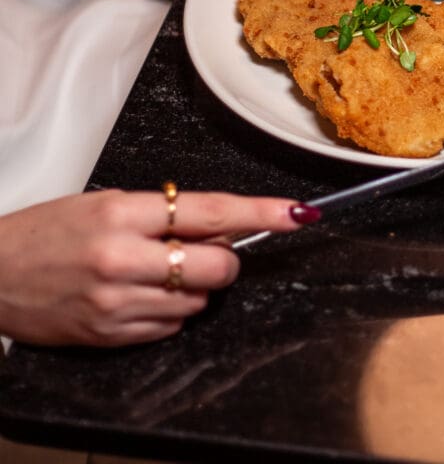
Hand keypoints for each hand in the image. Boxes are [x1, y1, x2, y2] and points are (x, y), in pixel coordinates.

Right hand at [0, 189, 304, 346]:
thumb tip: (220, 232)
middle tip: (201, 251)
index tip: (296, 214)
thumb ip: (163, 216)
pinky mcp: (110, 337)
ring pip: (197, 302)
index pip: (212, 212)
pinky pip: (170, 327)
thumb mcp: (106, 203)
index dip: (261, 214)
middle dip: (224, 261)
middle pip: (217, 267)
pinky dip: (169, 311)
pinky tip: (138, 294)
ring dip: (193, 288)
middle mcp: (123, 259)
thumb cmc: (49, 231)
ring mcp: (117, 303)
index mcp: (123, 214)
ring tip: (154, 271)